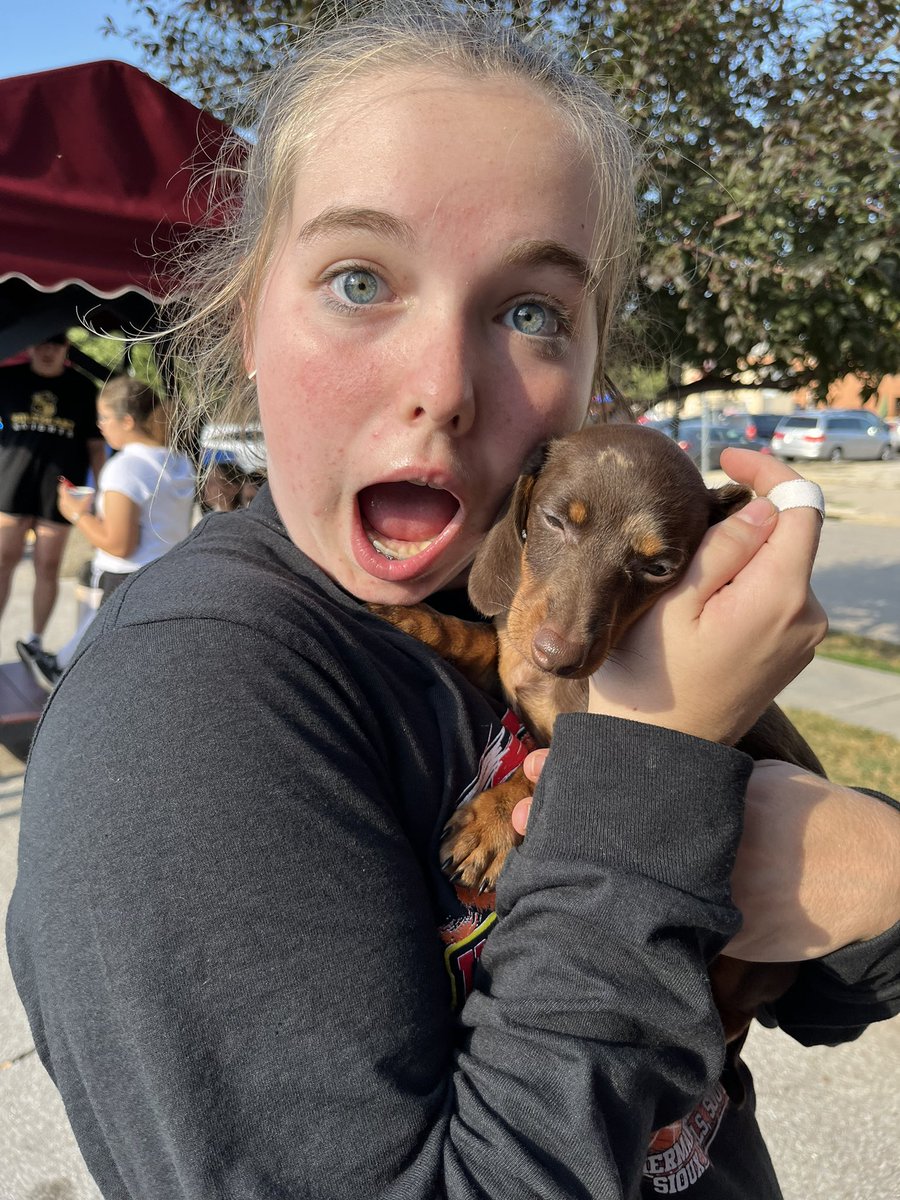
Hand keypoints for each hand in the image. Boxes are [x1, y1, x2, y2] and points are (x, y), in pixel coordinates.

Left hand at [56, 481, 92, 524]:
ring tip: (73, 497)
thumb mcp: (88, 500)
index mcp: (66, 497)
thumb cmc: (84, 509)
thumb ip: (89, 494)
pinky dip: (67, 503)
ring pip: (62, 500)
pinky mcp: (63, 512)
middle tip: (71, 489)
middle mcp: (62, 502)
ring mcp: (61, 507)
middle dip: (66, 491)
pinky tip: (72, 504)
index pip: (62, 488)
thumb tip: (92, 491)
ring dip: (66, 497)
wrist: (82, 520)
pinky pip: (63, 505)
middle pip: (62, 494)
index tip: (66, 482)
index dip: (64, 484)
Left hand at [514, 754, 899, 962]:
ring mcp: (717, 898)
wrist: (870, 871)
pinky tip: (587, 911)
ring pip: (632, 887)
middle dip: (561, 822)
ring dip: (582, 872)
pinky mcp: (729, 938)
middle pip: (616, 839)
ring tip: (533, 856)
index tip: (535, 765)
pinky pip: (667, 930)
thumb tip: (650, 757)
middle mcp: (708, 849)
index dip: (575, 779)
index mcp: (712, 804)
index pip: (630, 789)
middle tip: (516, 812)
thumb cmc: (811, 815)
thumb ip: (705, 776)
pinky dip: (626, 919)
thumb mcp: (758, 781)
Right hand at [586, 449, 826, 743]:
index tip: (723, 459)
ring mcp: (803, 638)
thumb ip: (725, 547)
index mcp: (782, 596)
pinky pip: (778, 594)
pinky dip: (747, 580)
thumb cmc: (652, 676)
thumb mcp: (675, 601)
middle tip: (686, 527)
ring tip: (685, 576)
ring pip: (782, 563)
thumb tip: (764, 507)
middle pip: (791, 533)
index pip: (801, 505)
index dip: (767, 471)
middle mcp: (808, 616)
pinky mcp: (791, 651)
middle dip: (747, 515)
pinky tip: (703, 603)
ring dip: (743, 551)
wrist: (660, 752)